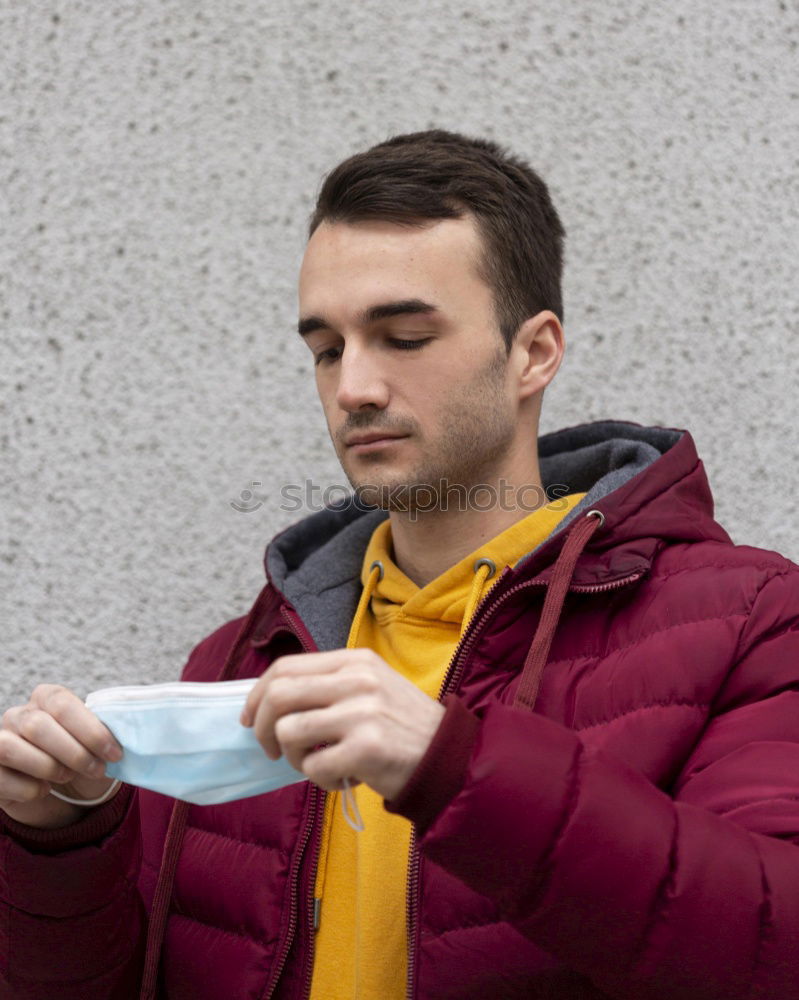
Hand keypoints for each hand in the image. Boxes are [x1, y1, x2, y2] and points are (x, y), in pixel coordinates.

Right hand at [0, 684, 123, 829]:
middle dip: (73, 752)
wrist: (64, 795)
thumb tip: (125, 732)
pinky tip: (44, 790)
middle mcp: (18, 715)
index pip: (62, 703)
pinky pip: (0, 778)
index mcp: (47, 698)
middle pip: (38, 726)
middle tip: (96, 769)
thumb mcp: (98, 745)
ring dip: (48, 767)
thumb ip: (107, 731)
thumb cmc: (84, 760)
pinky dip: (29, 789)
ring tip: (67, 776)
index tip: (114, 753)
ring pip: (11, 748)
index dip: (89, 729)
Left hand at [240, 648, 444, 800]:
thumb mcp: (372, 687)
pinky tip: (342, 778)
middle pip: (279, 695)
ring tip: (316, 763)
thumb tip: (270, 701)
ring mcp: (362, 713)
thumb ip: (330, 686)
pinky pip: (313, 767)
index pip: (286, 667)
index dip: (257, 694)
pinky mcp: (366, 748)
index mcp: (355, 661)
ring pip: (289, 732)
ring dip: (292, 757)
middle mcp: (358, 680)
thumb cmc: (403, 727)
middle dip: (262, 727)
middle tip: (269, 748)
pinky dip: (319, 780)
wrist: (451, 757)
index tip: (250, 717)